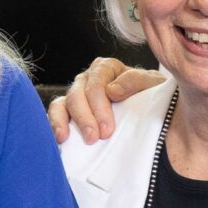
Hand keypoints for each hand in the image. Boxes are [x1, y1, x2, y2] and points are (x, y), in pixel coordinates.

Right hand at [48, 59, 163, 144]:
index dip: (99, 106)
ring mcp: (76, 95)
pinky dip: (54, 125)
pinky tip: (60, 139)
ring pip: (62, 104)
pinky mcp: (68, 112)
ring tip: (68, 138)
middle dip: (85, 117)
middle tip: (94, 138)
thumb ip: (135, 81)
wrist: (151, 111)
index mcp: (107, 68)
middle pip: (78, 94)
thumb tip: (112, 90)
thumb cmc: (151, 96)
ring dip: (64, 121)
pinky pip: (55, 114)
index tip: (107, 129)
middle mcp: (88, 79)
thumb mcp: (152, 85)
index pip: (96, 83)